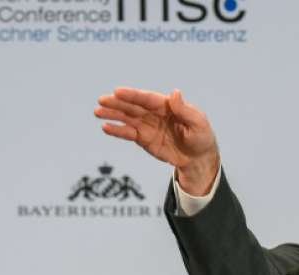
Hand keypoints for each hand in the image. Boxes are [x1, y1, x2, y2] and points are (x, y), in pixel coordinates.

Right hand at [95, 87, 219, 194]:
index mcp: (166, 105)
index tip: (118, 91)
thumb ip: (184, 110)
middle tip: (102, 100)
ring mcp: (147, 125)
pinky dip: (117, 131)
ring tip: (97, 112)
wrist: (197, 158)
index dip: (133, 95)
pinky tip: (105, 128)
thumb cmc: (201, 137)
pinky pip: (128, 133)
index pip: (147, 98)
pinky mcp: (143, 139)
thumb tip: (174, 93)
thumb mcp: (198, 123)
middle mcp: (154, 113)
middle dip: (117, 103)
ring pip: (127, 118)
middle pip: (133, 106)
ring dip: (112, 115)